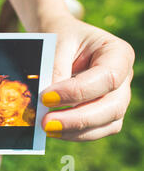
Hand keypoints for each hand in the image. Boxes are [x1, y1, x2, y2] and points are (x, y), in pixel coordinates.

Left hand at [40, 15, 134, 140]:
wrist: (60, 40)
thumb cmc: (61, 37)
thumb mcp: (57, 44)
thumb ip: (55, 69)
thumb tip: (46, 102)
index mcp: (118, 53)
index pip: (107, 78)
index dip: (78, 92)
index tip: (46, 97)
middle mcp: (124, 77)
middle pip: (112, 106)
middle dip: (78, 118)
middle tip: (46, 122)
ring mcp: (118, 97)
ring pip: (107, 123)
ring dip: (75, 131)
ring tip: (46, 128)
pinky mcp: (105, 113)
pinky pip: (96, 130)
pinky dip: (74, 134)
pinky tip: (53, 130)